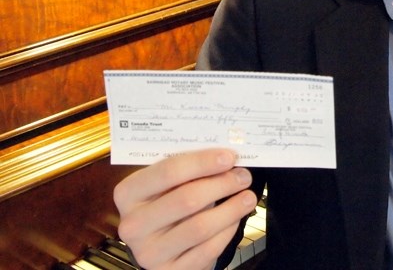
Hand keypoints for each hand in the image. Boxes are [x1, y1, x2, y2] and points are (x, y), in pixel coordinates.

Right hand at [114, 149, 257, 269]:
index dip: (202, 163)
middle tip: (243, 176)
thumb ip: (188, 169)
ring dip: (231, 209)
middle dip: (222, 184)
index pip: (168, 172)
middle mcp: (132, 225)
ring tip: (248, 197)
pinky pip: (207, 249)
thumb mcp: (168, 184)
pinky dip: (227, 231)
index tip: (229, 157)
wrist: (163, 244)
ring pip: (199, 227)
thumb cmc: (169, 202)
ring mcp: (148, 252)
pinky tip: (235, 218)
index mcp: (128, 193)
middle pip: (187, 199)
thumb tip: (226, 155)